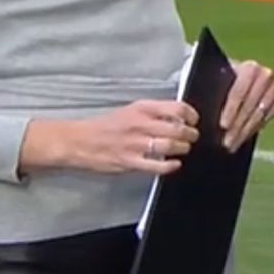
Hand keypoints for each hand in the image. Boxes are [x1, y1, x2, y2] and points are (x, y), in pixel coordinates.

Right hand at [52, 99, 200, 175]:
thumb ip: (153, 113)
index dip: (191, 115)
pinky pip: (157, 165)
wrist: (79, 141)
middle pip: (178, 129)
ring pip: (171, 146)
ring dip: (183, 148)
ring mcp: (135, 144)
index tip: (194, 120)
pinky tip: (174, 164)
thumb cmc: (106, 126)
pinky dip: (170, 166)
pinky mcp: (130, 162)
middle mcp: (140, 124)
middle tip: (192, 137)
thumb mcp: (130, 110)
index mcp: (142, 108)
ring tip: (183, 149)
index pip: (177, 108)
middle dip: (191, 134)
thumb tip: (178, 117)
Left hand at [218, 60, 273, 151]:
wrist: (242, 77)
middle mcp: (266, 75)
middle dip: (237, 126)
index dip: (230, 110)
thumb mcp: (219, 81)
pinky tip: (245, 136)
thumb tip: (206, 110)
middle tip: (227, 141)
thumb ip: (215, 91)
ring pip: (260, 114)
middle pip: (250, 105)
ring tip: (233, 143)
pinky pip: (269, 118)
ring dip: (246, 131)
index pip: (239, 92)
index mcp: (249, 67)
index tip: (223, 125)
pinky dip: (256, 128)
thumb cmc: (226, 80)